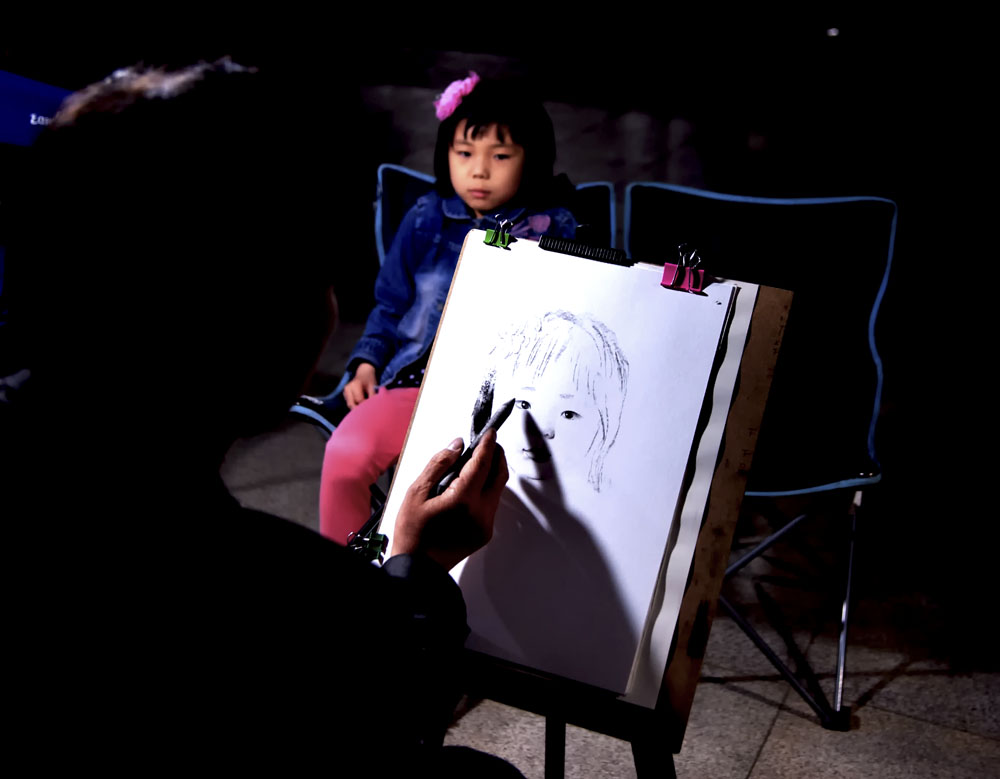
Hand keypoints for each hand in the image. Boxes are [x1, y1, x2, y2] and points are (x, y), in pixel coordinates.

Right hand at [343, 362, 376, 408]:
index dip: (365, 405)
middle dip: (359, 409)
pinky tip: (360, 405)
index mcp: (355, 385)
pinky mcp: (345, 394)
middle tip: (367, 412)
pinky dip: (354, 405)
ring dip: (356, 408)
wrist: (363, 373)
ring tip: (364, 408)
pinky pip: (349, 403)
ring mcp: (345, 391)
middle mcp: (348, 388)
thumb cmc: (369, 379)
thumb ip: (372, 396)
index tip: (371, 407)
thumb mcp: (373, 386)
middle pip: (352, 404)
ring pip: (350, 405)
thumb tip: (374, 406)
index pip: (359, 400)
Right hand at [391, 430, 508, 570]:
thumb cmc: (412, 532)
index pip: (483, 463)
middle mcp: (481, 512)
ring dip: (491, 472)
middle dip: (496, 455)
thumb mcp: (416, 492)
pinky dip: (486, 489)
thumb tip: (457, 445)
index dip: (487, 444)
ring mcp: (486, 524)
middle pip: (499, 475)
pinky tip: (470, 486)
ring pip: (497, 489)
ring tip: (476, 462)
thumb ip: (439, 464)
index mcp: (463, 500)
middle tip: (488, 442)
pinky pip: (491, 504)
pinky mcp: (485, 533)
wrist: (418, 568)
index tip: (489, 431)